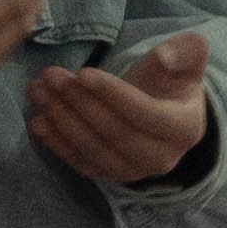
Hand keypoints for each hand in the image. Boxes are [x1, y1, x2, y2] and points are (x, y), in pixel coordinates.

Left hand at [28, 30, 211, 187]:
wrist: (165, 109)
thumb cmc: (172, 79)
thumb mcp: (188, 59)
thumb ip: (186, 51)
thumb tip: (165, 57)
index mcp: (185, 128)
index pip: (146, 113)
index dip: (113, 94)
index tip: (83, 72)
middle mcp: (163, 159)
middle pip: (115, 133)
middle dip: (79, 103)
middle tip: (51, 76)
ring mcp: (135, 172)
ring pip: (94, 150)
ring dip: (62, 121)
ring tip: (38, 92)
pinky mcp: (111, 176)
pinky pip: (82, 164)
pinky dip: (58, 144)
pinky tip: (38, 123)